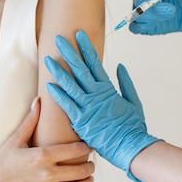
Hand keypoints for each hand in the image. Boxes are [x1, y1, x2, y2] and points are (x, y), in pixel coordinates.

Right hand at [0, 98, 93, 181]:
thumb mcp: (15, 140)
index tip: (88, 148)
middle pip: (82, 170)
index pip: (75, 150)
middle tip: (90, 165)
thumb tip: (39, 101)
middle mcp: (47, 174)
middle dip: (89, 166)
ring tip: (87, 179)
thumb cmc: (1, 163)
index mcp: (42, 155)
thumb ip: (30, 120)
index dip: (86, 148)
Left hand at [44, 30, 159, 181]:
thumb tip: (120, 66)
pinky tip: (48, 85)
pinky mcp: (81, 120)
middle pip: (79, 69)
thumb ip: (126, 82)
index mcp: (108, 89)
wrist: (131, 146)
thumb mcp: (133, 101)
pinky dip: (58, 95)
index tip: (79, 35)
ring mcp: (88, 107)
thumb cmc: (132, 126)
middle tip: (58, 39)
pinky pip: (67, 105)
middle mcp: (96, 94)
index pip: (94, 63)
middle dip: (68, 52)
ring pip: (70, 84)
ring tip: (48, 59)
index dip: (86, 48)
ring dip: (58, 71)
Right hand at [129, 0, 181, 36]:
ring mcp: (139, 12)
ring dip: (155, 17)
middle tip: (170, 9)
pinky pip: (136, 28)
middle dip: (154, 8)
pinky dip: (146, 27)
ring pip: (139, 16)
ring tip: (170, 14)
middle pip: (139, 2)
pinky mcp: (140, 25)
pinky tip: (158, 23)